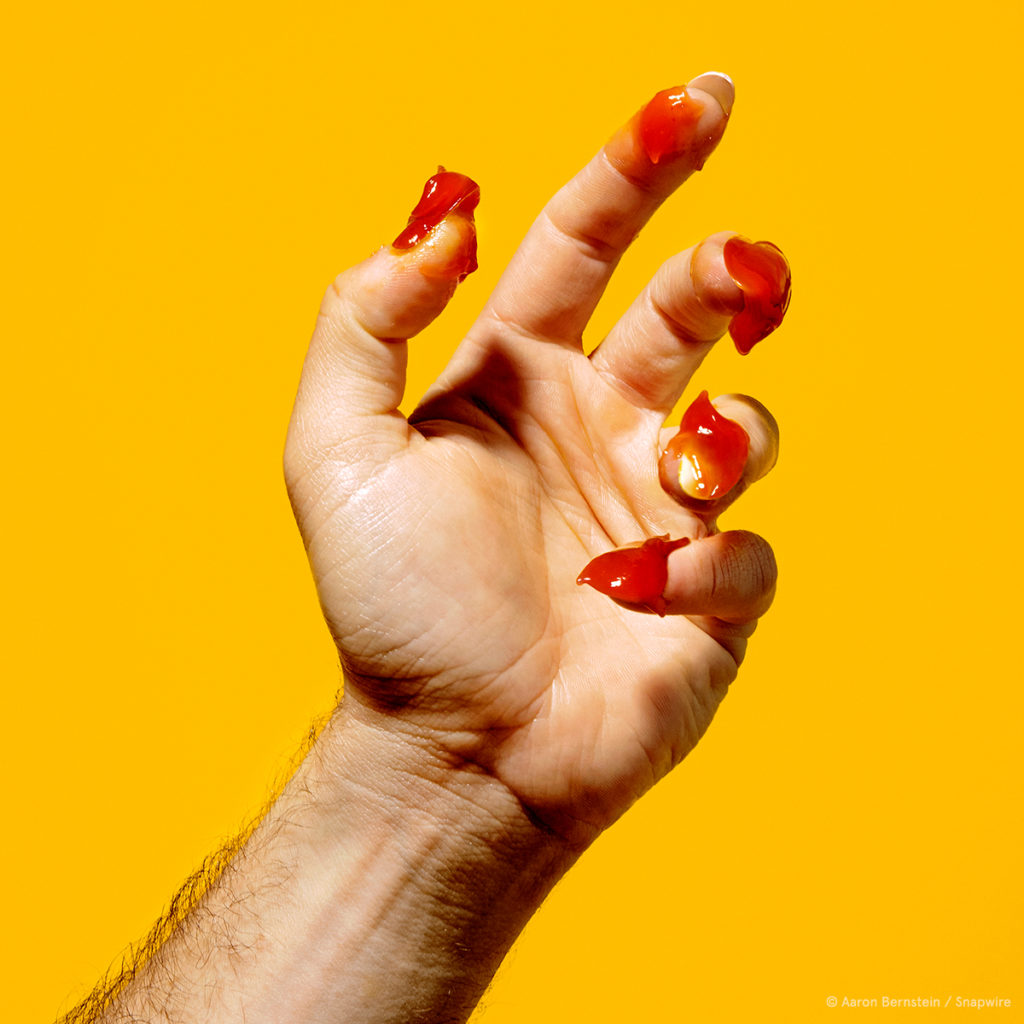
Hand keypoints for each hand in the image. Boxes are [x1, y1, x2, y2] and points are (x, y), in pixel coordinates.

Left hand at [285, 72, 783, 846]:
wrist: (445, 748)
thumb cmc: (390, 607)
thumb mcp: (331, 451)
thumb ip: (365, 319)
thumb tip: (442, 220)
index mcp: (517, 379)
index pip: (586, 245)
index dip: (638, 167)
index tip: (695, 103)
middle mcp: (596, 428)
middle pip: (686, 309)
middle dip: (727, 271)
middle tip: (740, 272)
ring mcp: (657, 509)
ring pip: (742, 422)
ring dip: (726, 428)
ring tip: (679, 465)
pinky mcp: (709, 595)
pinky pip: (746, 553)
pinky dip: (702, 565)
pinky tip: (631, 597)